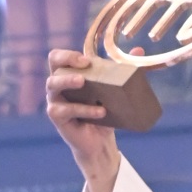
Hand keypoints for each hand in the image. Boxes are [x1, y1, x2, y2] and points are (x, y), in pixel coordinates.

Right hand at [45, 45, 120, 180]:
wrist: (99, 141)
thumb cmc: (103, 111)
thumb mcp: (114, 89)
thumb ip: (123, 69)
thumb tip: (139, 49)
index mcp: (68, 74)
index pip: (58, 57)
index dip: (69, 54)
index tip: (87, 59)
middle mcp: (57, 84)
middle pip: (53, 64)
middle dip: (67, 61)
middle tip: (85, 64)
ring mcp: (55, 100)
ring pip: (52, 84)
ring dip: (68, 81)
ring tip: (82, 81)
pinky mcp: (57, 117)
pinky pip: (65, 109)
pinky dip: (83, 109)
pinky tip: (100, 111)